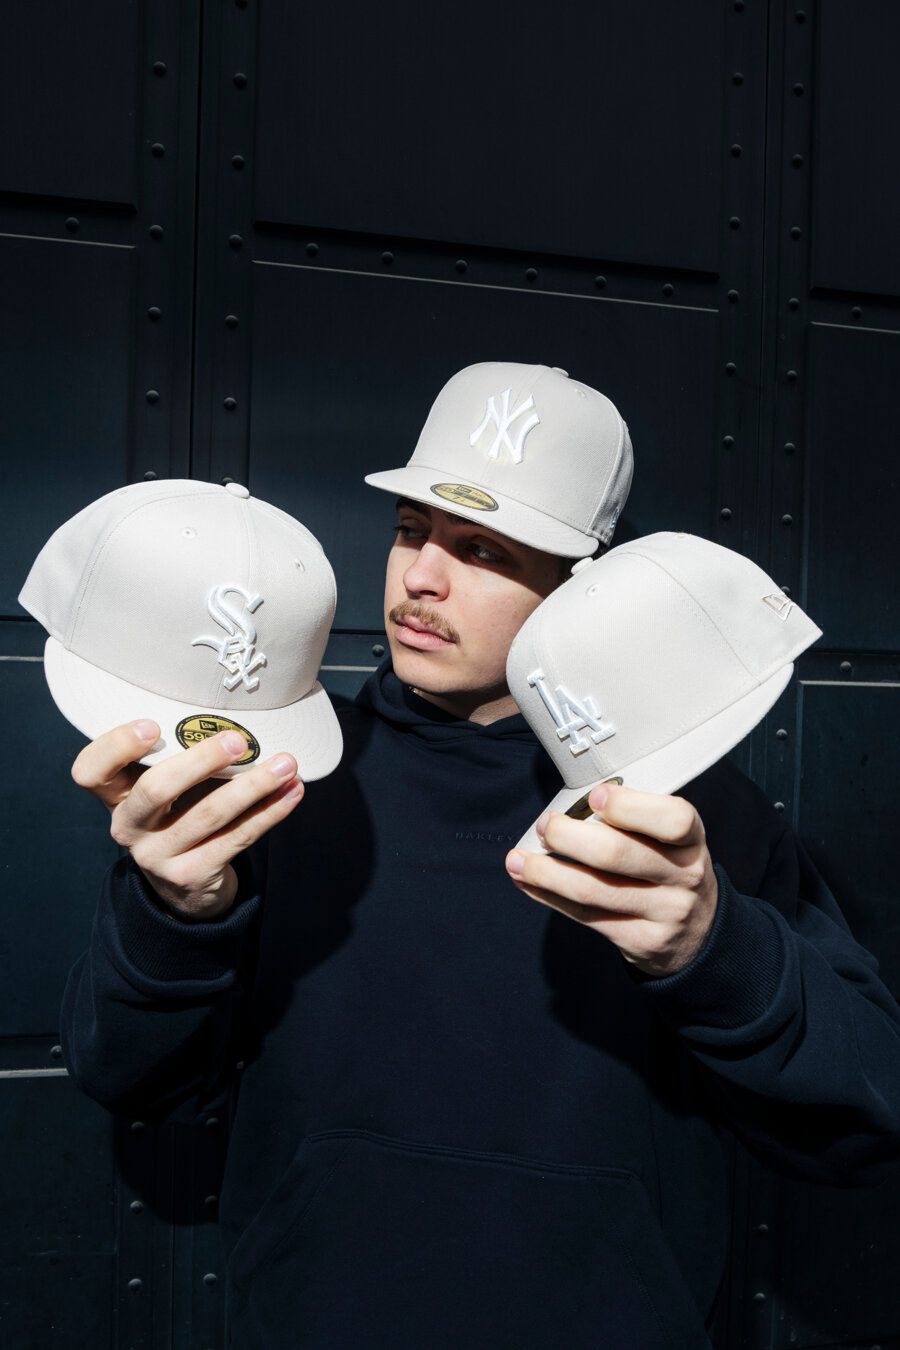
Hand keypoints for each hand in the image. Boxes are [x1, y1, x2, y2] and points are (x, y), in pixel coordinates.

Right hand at [72, 719, 303, 920]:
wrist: (185, 885)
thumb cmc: (178, 815)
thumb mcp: (164, 791)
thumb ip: (178, 759)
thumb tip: (236, 718)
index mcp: (115, 797)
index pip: (90, 771)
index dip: (116, 746)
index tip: (153, 725)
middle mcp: (129, 827)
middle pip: (154, 789)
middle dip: (200, 761)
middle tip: (238, 740)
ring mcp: (158, 856)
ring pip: (208, 815)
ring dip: (253, 786)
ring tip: (286, 764)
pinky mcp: (193, 875)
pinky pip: (237, 838)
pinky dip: (269, 812)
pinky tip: (292, 792)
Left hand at [505, 782, 717, 976]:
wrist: (698, 933)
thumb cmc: (669, 868)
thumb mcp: (669, 840)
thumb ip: (634, 821)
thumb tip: (571, 807)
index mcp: (691, 840)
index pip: (673, 819)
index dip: (629, 807)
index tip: (594, 796)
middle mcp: (684, 876)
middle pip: (618, 855)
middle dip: (569, 837)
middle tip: (545, 826)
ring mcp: (665, 913)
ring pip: (593, 890)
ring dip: (546, 872)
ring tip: (518, 859)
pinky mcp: (642, 941)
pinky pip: (586, 916)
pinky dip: (549, 896)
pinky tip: (528, 881)